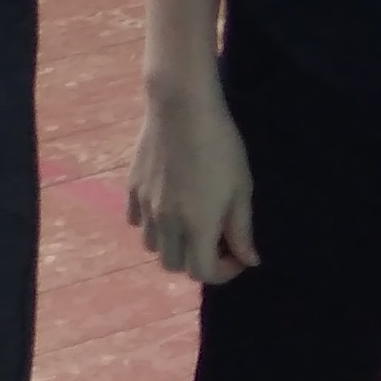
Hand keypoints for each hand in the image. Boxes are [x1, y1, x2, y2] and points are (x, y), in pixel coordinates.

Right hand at [127, 71, 257, 284]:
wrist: (181, 108)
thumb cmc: (221, 146)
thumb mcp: (241, 188)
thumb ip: (241, 229)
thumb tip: (248, 259)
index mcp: (197, 226)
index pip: (202, 273)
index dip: (223, 271)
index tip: (238, 254)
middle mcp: (166, 223)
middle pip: (175, 265)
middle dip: (197, 260)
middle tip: (215, 238)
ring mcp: (145, 206)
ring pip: (152, 246)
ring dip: (173, 245)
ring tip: (189, 222)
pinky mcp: (132, 188)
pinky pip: (137, 221)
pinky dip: (152, 224)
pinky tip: (167, 203)